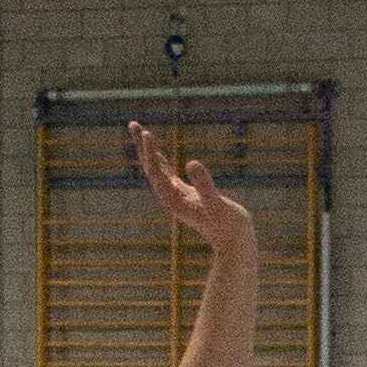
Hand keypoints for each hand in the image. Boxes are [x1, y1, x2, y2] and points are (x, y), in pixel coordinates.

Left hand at [130, 122, 252, 250]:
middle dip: (142, 146)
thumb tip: (192, 163)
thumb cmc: (227, 225)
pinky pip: (167, 174)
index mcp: (173, 199)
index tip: (146, 133)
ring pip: (158, 170)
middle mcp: (170, 197)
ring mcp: (176, 196)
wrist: (233, 242)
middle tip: (132, 123)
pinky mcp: (185, 195)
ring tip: (141, 131)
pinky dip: (161, 161)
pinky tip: (158, 154)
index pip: (155, 172)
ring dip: (149, 151)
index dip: (150, 152)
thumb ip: (205, 185)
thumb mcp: (217, 204)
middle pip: (150, 168)